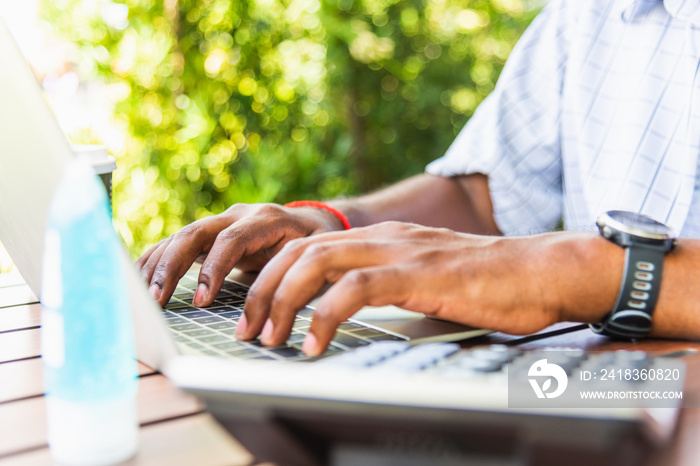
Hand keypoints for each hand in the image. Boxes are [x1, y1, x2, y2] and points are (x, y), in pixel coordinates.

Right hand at [137, 203, 344, 306]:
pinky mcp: (209, 235)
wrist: (313, 224)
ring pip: (181, 237)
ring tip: (143, 296)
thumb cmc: (316, 246)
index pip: (231, 240)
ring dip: (158, 266)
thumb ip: (294, 274)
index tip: (202, 300)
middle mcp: (238, 215)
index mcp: (265, 219)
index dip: (214, 268)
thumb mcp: (313, 257)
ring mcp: (220, 222)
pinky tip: (139, 279)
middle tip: (157, 299)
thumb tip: (276, 310)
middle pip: (196, 233)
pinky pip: (176, 243)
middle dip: (172, 266)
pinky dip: (156, 260)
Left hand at [239, 221, 564, 355]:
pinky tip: (314, 344)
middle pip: (300, 250)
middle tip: (247, 327)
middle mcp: (383, 237)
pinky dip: (325, 315)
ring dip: (283, 300)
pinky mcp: (420, 273)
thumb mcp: (424, 279)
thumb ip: (388, 285)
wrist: (542, 270)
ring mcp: (401, 251)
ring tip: (269, 337)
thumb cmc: (488, 283)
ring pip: (318, 262)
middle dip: (264, 288)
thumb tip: (351, 309)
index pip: (308, 246)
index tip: (256, 311)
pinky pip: (357, 288)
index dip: (273, 276)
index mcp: (381, 239)